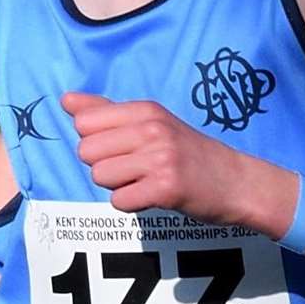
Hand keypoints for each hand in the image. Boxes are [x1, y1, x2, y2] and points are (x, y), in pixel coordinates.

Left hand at [62, 92, 248, 223]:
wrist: (238, 181)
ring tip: (146, 180)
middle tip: (135, 168)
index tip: (124, 147)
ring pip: (100, 176)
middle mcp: (152, 129)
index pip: (84, 122)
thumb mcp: (152, 122)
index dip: (97, 141)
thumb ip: (106, 112)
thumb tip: (66, 99)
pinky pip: (119, 201)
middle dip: (104, 165)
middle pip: (87, 152)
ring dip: (118, 186)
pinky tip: (153, 195)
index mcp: (146, 109)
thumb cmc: (189, 152)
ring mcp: (160, 158)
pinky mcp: (165, 188)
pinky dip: (131, 204)